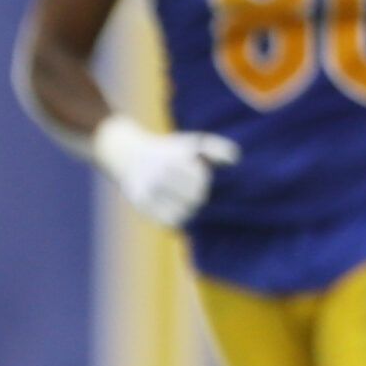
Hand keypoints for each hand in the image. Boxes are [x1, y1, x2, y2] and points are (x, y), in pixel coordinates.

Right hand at [90, 116, 240, 228]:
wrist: (129, 155)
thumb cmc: (168, 150)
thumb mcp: (191, 143)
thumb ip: (215, 147)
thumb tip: (236, 159)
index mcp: (173, 158)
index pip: (200, 180)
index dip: (203, 180)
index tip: (198, 175)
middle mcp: (159, 174)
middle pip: (194, 198)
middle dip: (198, 196)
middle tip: (194, 193)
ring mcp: (148, 190)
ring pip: (183, 213)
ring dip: (189, 210)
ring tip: (186, 203)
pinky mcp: (141, 204)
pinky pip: (169, 222)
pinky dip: (177, 220)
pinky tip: (177, 212)